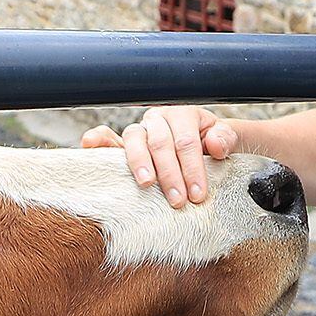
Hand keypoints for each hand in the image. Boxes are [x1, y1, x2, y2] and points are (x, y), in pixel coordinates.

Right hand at [83, 106, 237, 207]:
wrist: (204, 144)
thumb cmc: (211, 144)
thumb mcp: (226, 140)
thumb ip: (225, 138)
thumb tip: (214, 144)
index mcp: (183, 114)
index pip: (186, 141)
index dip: (192, 168)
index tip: (198, 194)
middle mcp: (159, 118)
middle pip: (161, 143)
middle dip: (170, 174)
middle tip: (179, 201)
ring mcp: (140, 130)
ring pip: (135, 140)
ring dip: (139, 163)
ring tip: (146, 184)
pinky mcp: (124, 144)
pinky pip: (108, 138)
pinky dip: (99, 140)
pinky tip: (90, 145)